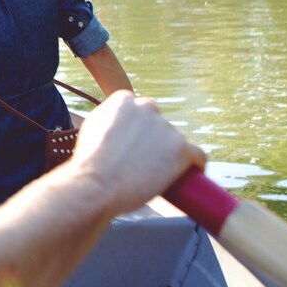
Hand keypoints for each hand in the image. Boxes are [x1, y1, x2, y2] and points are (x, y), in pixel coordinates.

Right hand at [67, 91, 205, 216]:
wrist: (95, 186)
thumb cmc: (88, 166)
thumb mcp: (91, 131)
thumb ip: (105, 124)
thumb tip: (115, 133)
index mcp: (123, 100)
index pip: (141, 113)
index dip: (141, 132)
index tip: (138, 149)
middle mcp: (146, 107)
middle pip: (159, 125)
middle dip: (156, 141)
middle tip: (146, 165)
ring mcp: (166, 127)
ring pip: (177, 141)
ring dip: (172, 155)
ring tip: (160, 177)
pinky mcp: (182, 148)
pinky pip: (198, 155)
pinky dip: (196, 165)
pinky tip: (193, 174)